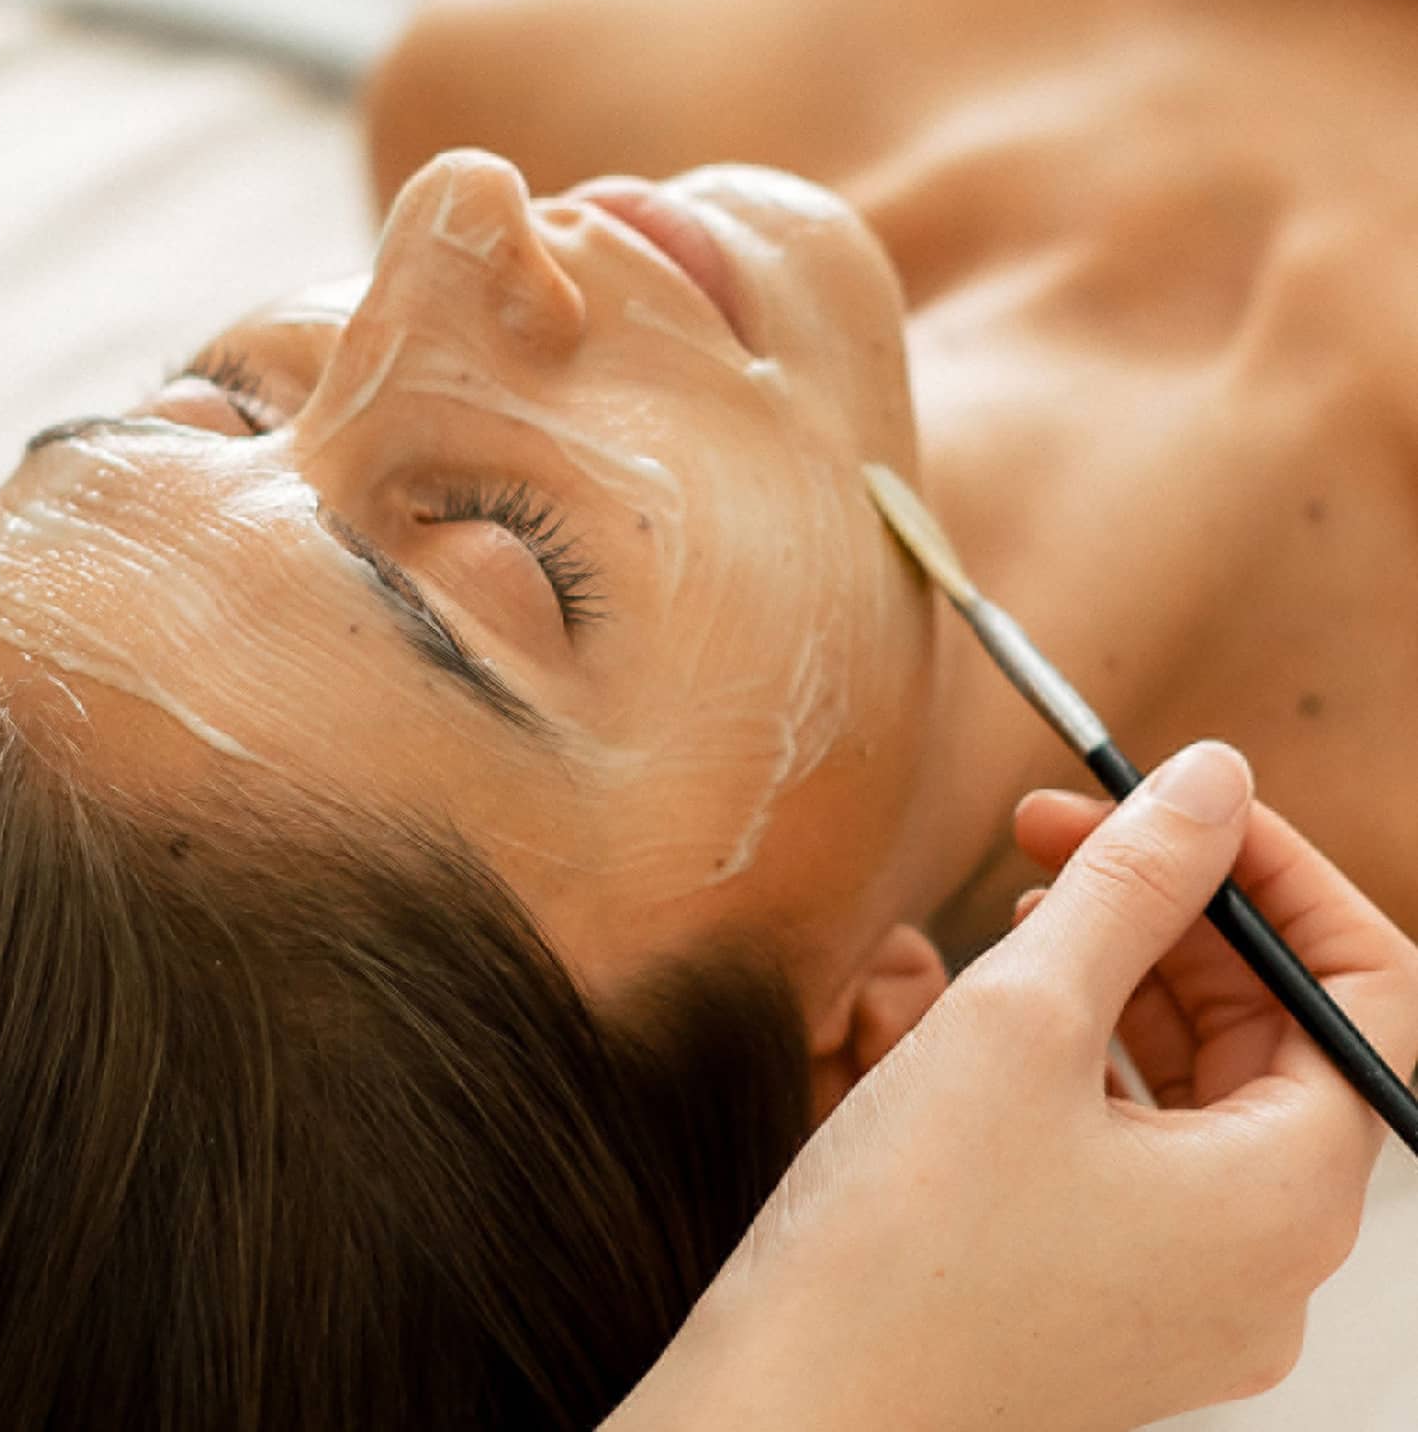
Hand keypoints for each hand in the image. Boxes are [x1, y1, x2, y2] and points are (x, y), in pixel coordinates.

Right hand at [608, 743, 1417, 1431]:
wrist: (788, 1421)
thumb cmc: (902, 1243)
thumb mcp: (1024, 1016)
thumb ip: (1136, 880)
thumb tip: (1213, 779)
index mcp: (1289, 1195)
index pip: (1367, 988)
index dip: (1277, 871)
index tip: (1177, 802)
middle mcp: (1269, 1257)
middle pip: (1276, 1029)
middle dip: (1176, 907)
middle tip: (1060, 831)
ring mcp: (1193, 1288)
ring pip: (1202, 1082)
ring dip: (1127, 972)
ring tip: (1028, 906)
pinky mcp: (1117, 1297)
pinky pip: (1144, 1145)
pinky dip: (1093, 1057)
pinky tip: (1007, 1011)